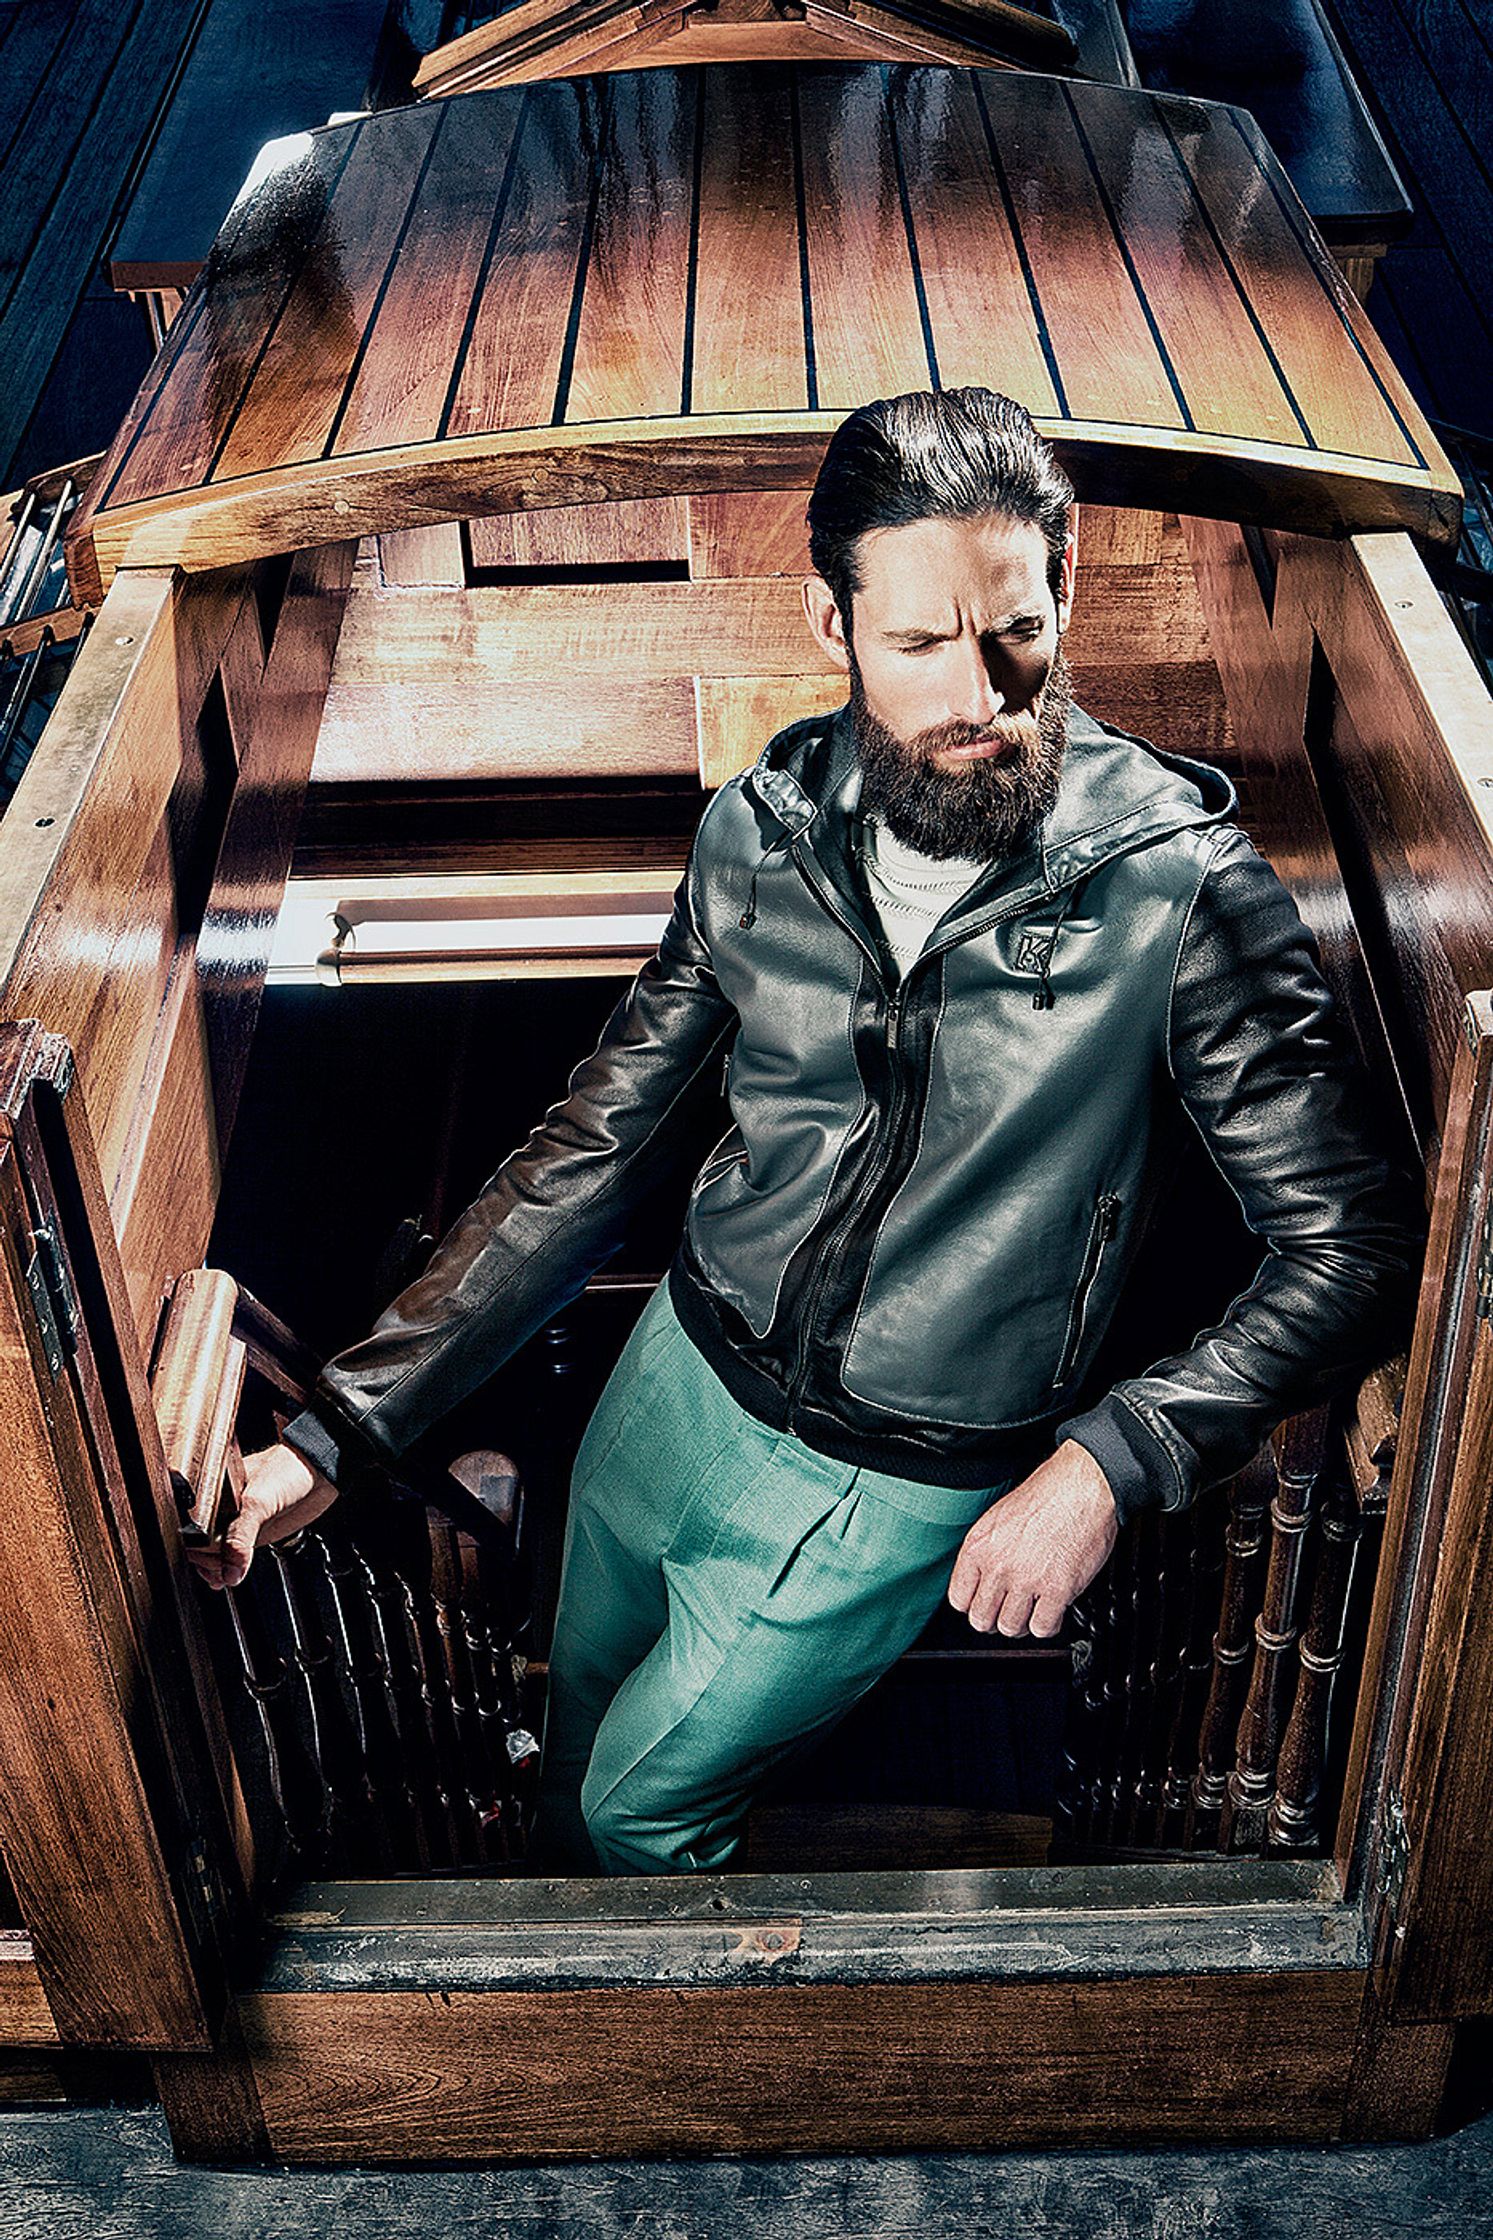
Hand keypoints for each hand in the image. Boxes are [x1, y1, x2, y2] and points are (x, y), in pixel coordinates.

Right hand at [184, 1441, 339, 1591]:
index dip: (195, 1547)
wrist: (320, 1472)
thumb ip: (241, 1536)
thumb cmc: (289, 1469)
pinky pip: (235, 1555)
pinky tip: (228, 1577)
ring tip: (222, 1578)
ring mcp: (238, 1521)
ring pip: (216, 1552)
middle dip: (206, 1562)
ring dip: (216, 1569)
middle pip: (201, 1543)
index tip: (206, 1561)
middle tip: (219, 1571)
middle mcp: (222, 1507)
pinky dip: (230, 1569)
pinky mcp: (254, 1532)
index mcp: (213, 1490)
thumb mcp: (258, 1501)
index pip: (191, 1525)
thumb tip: (230, 1571)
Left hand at [947, 1438, 1118, 1640]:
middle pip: (982, 1620)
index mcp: (978, 1546)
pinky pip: (1042, 1627)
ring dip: (1023, 1623)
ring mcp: (1026, 1580)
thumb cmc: (1048, 1495)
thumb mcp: (999, 1518)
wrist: (1082, 1488)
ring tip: (1033, 1609)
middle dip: (996, 1619)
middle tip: (1010, 1610)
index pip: (959, 1599)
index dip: (974, 1605)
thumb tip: (983, 1580)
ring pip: (1010, 1628)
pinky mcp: (1057, 1590)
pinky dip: (1048, 1624)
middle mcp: (998, 1565)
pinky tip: (1053, 1609)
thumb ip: (987, 1552)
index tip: (986, 1604)